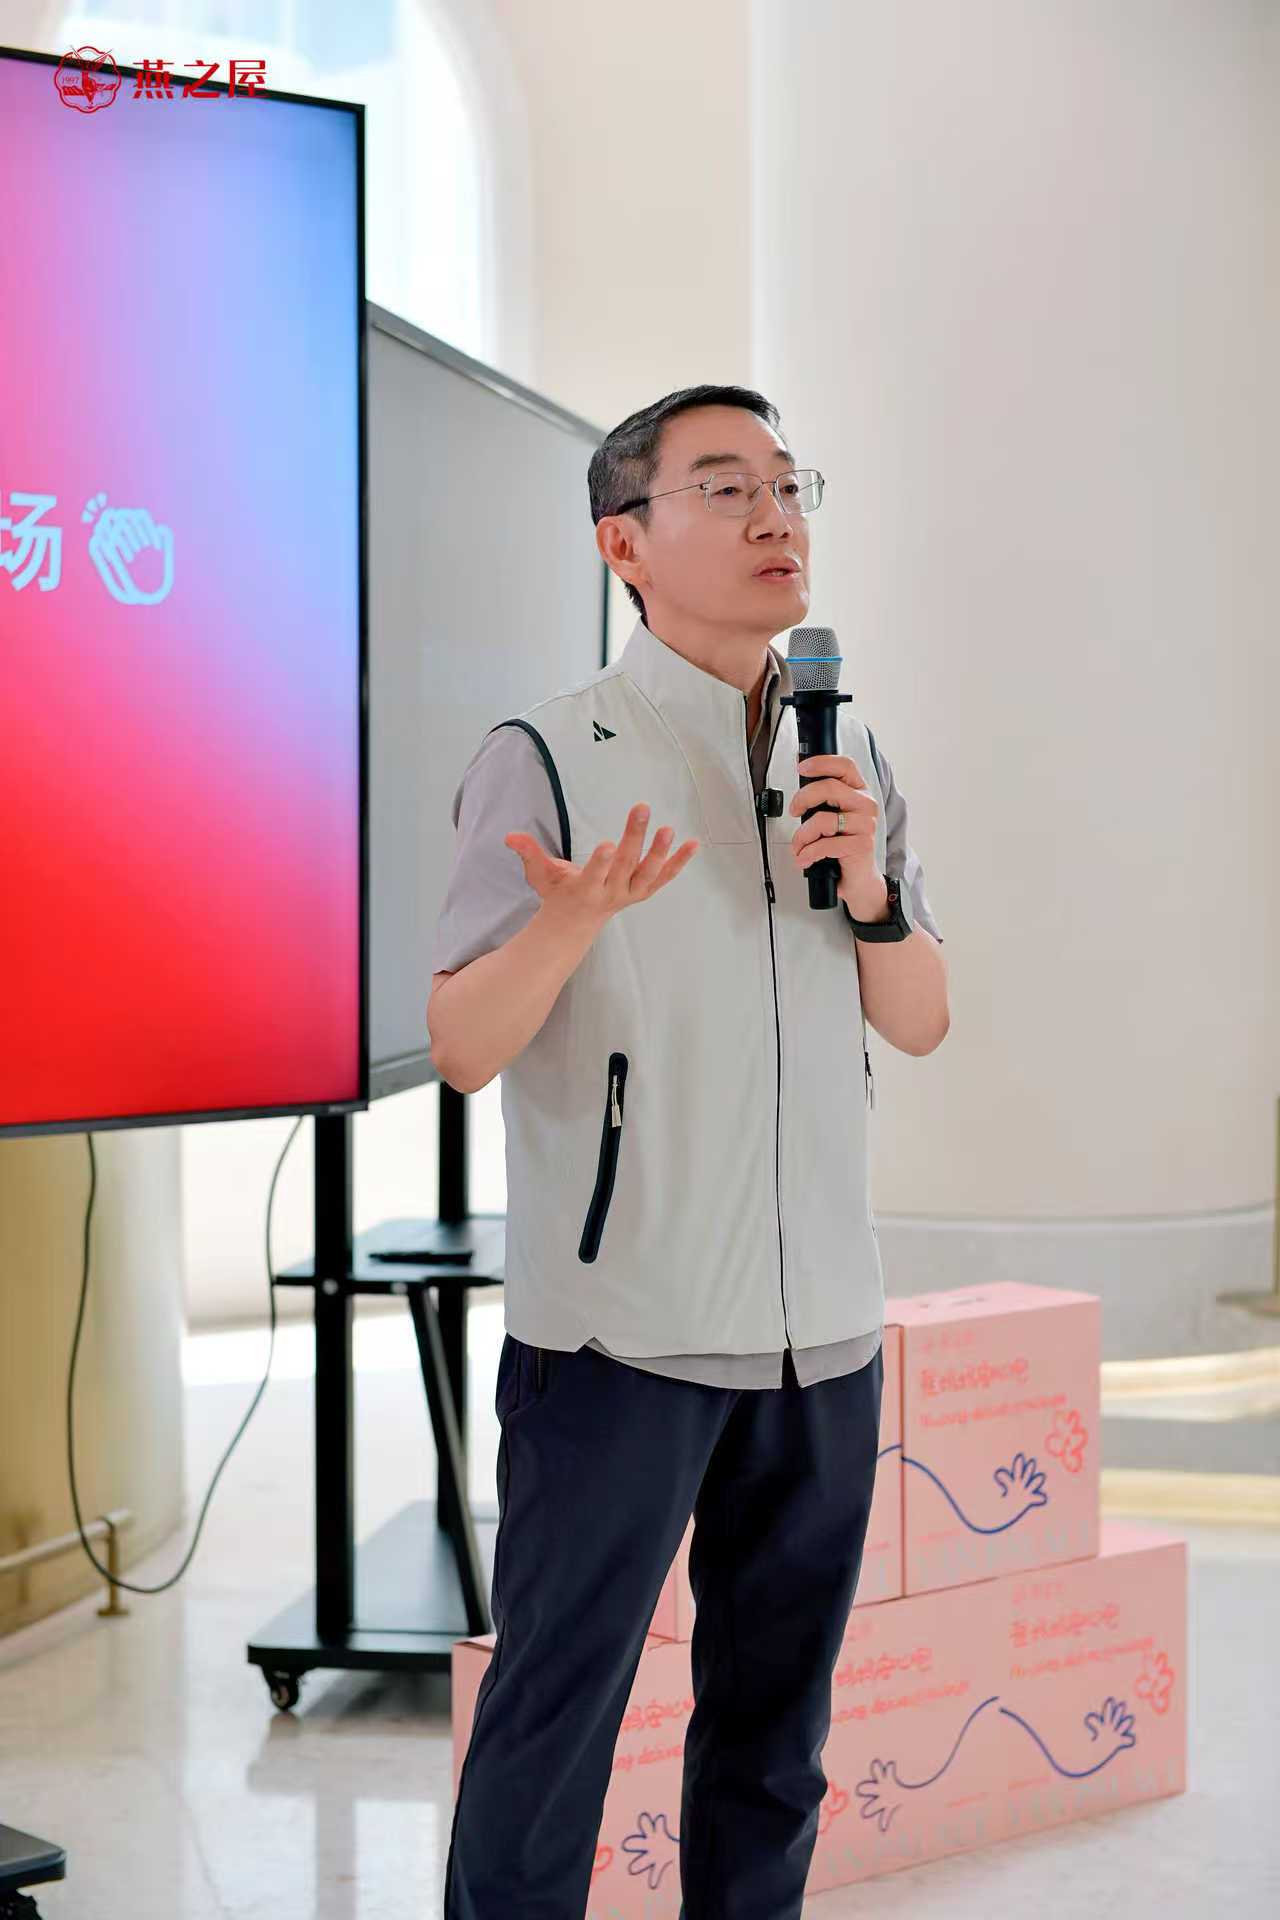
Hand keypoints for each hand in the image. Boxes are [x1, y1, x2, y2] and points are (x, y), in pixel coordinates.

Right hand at [505, 804, 699, 926]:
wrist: (574, 926)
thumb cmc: (557, 895)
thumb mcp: (539, 876)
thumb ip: (527, 854)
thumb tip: (510, 837)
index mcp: (585, 890)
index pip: (594, 875)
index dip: (602, 862)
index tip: (609, 844)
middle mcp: (611, 894)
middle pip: (626, 865)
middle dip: (634, 837)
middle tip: (641, 809)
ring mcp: (629, 894)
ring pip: (648, 874)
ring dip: (661, 852)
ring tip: (669, 829)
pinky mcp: (642, 892)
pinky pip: (663, 878)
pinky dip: (679, 862)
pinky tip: (693, 844)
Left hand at [789, 754, 881, 910]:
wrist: (858, 878)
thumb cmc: (841, 844)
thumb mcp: (830, 815)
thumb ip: (820, 796)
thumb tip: (802, 769)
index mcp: (859, 792)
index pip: (845, 766)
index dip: (822, 762)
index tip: (802, 767)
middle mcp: (866, 805)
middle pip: (829, 788)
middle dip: (803, 798)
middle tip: (794, 811)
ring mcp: (865, 825)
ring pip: (823, 819)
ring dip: (802, 835)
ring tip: (799, 846)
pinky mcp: (861, 845)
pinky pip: (825, 844)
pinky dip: (808, 853)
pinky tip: (805, 858)